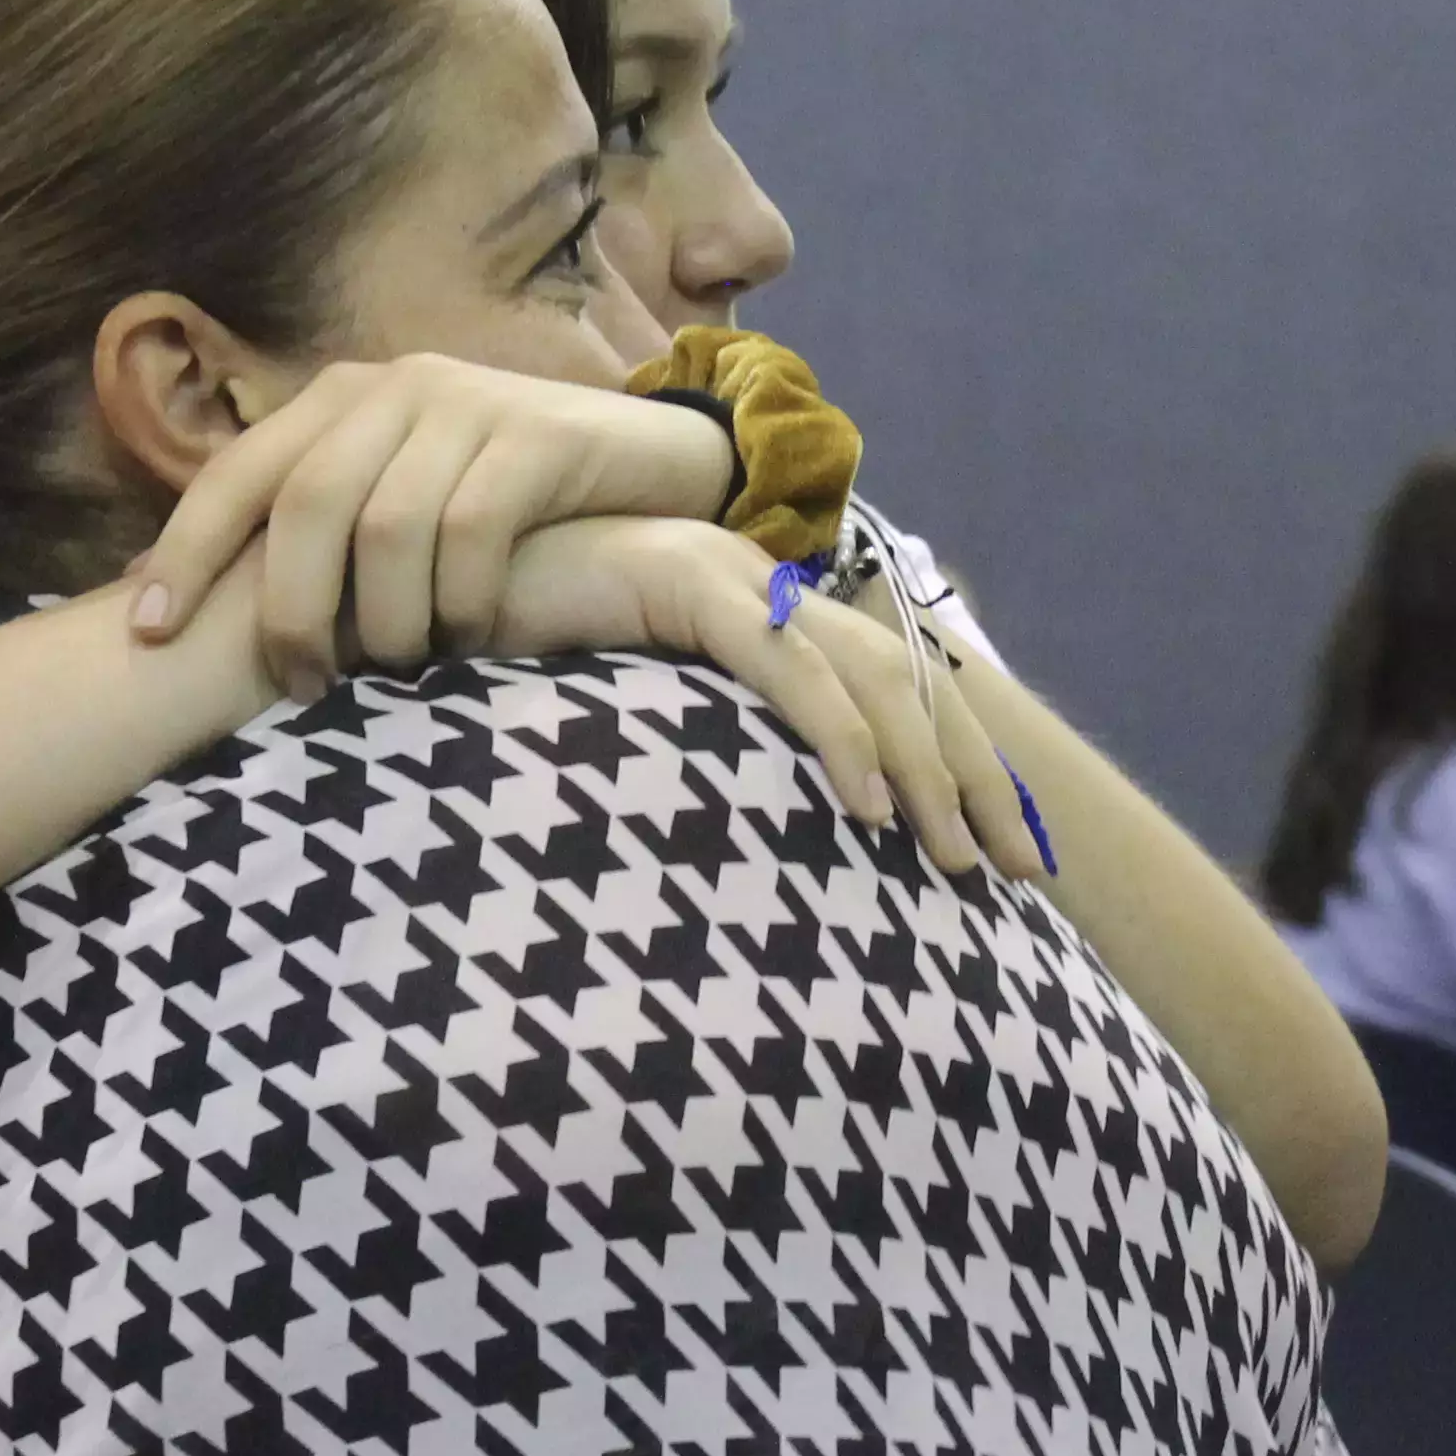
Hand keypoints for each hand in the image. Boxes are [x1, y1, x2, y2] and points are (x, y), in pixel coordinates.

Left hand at [128, 356, 732, 694]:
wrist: (646, 462)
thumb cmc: (504, 505)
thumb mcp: (399, 498)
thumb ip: (317, 530)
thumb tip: (186, 608)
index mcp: (340, 399)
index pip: (237, 472)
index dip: (184, 550)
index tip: (148, 631)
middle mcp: (394, 387)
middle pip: (306, 503)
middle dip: (291, 607)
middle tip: (305, 682)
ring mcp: (467, 403)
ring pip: (387, 527)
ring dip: (384, 617)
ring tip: (399, 664)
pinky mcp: (534, 435)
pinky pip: (471, 531)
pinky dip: (459, 600)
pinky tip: (469, 635)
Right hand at [491, 519, 1050, 881]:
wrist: (428, 581)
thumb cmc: (518, 664)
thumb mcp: (633, 719)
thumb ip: (697, 754)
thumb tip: (757, 844)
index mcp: (764, 619)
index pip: (894, 692)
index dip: (958, 768)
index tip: (1000, 859)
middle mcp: (764, 592)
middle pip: (911, 684)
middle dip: (977, 780)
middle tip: (1026, 874)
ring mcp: (730, 581)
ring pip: (871, 678)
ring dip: (928, 772)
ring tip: (958, 863)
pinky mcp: (688, 587)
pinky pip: (786, 666)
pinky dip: (839, 736)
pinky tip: (866, 808)